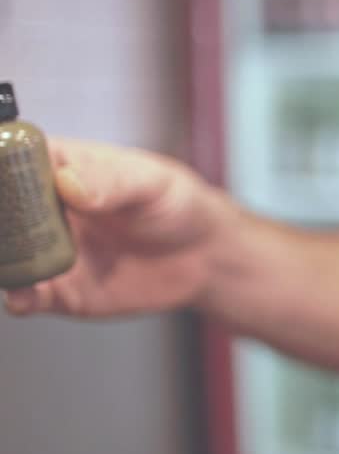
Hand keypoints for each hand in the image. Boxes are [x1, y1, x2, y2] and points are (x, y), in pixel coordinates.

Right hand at [4, 139, 226, 317]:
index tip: (1, 179)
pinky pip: (27, 296)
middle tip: (3, 227)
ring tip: (8, 263)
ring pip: (5, 255)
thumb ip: (112, 181)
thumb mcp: (151, 182)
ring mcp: (46, 250)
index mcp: (58, 167)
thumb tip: (68, 183)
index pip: (10, 156)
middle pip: (0, 208)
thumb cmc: (176, 203)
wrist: (203, 256)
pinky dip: (18, 297)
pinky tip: (23, 296)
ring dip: (1, 259)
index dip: (0, 163)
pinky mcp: (59, 289)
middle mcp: (41, 209)